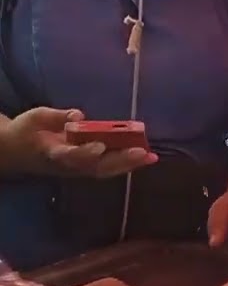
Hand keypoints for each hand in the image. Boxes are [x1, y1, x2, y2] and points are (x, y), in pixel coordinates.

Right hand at [4, 107, 155, 176]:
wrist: (17, 152)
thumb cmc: (26, 132)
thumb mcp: (35, 118)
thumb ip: (56, 117)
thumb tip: (78, 115)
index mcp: (52, 152)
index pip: (70, 156)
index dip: (85, 152)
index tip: (99, 145)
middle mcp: (68, 165)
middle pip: (96, 167)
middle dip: (120, 160)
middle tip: (142, 152)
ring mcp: (77, 169)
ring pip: (106, 170)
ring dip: (129, 164)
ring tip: (151, 156)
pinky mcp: (85, 168)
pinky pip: (108, 167)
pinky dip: (127, 163)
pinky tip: (146, 157)